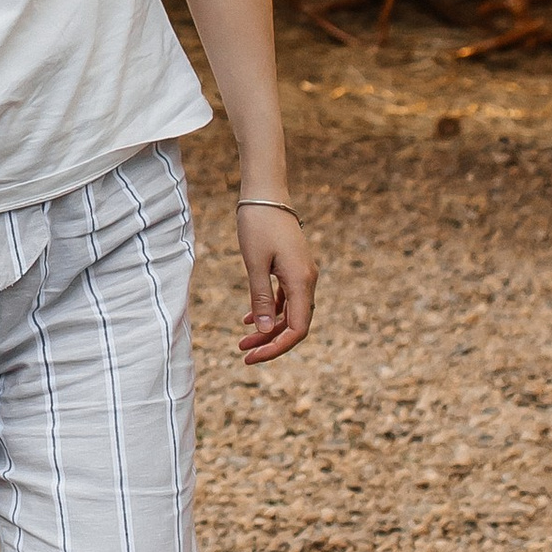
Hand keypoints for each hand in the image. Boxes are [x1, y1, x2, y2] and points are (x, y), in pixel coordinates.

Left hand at [234, 202, 316, 363]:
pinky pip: (286, 299)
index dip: (277, 348)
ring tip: (243, 342)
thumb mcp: (255, 263)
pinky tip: (250, 320)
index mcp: (302, 281)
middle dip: (271, 342)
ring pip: (290, 313)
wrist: (265, 194)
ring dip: (269, 329)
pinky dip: (270, 311)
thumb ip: (261, 298)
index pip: (297, 329)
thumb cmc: (258, 225)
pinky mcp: (293, 268)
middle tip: (244, 353)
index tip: (252, 357)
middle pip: (295, 324)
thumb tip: (266, 332)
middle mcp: (307, 280)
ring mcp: (301, 274)